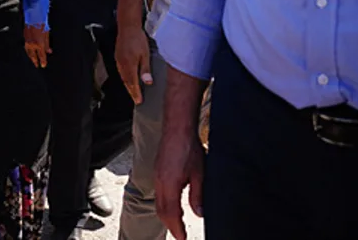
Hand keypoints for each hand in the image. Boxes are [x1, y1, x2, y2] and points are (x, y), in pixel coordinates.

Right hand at [24, 25, 49, 67]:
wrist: (34, 17)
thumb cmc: (42, 24)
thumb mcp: (47, 35)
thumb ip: (47, 44)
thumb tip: (49, 51)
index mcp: (39, 44)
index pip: (41, 56)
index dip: (42, 61)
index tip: (43, 65)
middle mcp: (32, 44)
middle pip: (33, 56)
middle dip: (35, 61)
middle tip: (37, 65)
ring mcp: (27, 41)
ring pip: (28, 52)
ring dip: (31, 57)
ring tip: (32, 60)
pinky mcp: (25, 38)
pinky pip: (26, 47)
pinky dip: (28, 51)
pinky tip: (29, 52)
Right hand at [115, 23, 152, 104]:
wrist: (127, 27)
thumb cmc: (138, 39)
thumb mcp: (145, 54)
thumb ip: (145, 69)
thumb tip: (147, 82)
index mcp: (129, 65)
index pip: (133, 83)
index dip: (136, 93)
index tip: (139, 101)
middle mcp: (122, 65)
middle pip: (126, 82)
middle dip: (132, 92)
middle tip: (136, 100)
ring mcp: (118, 61)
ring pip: (123, 77)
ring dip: (128, 86)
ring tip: (133, 92)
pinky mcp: (117, 57)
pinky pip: (120, 71)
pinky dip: (125, 78)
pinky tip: (128, 79)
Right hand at [155, 125, 204, 239]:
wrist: (177, 128)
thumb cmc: (189, 147)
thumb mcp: (200, 174)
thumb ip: (198, 195)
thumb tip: (199, 214)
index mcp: (169, 185)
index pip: (171, 214)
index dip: (177, 229)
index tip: (183, 238)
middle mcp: (160, 182)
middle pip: (161, 211)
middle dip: (170, 226)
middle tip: (180, 236)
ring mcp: (157, 176)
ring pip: (159, 203)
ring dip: (167, 216)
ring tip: (177, 225)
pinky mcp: (158, 171)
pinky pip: (158, 194)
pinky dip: (165, 205)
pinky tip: (173, 206)